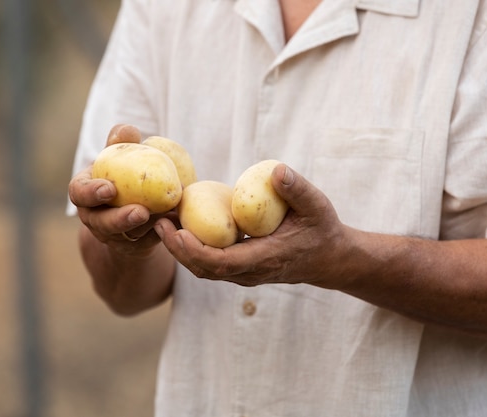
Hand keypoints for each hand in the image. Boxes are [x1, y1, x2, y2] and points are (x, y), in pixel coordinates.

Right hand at [68, 123, 168, 254]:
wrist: (135, 204)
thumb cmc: (124, 173)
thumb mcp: (120, 156)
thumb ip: (121, 142)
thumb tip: (128, 131)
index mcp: (85, 193)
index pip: (79, 194)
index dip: (91, 193)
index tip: (109, 188)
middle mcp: (95, 217)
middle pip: (102, 224)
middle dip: (120, 219)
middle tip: (141, 211)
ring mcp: (114, 236)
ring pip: (129, 235)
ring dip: (148, 225)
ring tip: (167, 212)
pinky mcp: (135, 247)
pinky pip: (148, 241)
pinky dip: (163, 229)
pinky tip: (177, 218)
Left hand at [154, 164, 354, 287]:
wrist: (330, 259)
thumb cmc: (322, 229)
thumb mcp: (317, 206)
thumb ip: (297, 189)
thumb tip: (276, 170)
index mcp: (264, 259)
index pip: (221, 263)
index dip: (193, 250)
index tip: (174, 230)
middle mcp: (250, 272)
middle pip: (203, 269)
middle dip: (177, 248)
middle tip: (157, 221)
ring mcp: (244, 274)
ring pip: (203, 269)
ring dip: (180, 249)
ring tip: (163, 222)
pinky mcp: (241, 269)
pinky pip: (210, 263)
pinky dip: (192, 248)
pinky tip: (181, 226)